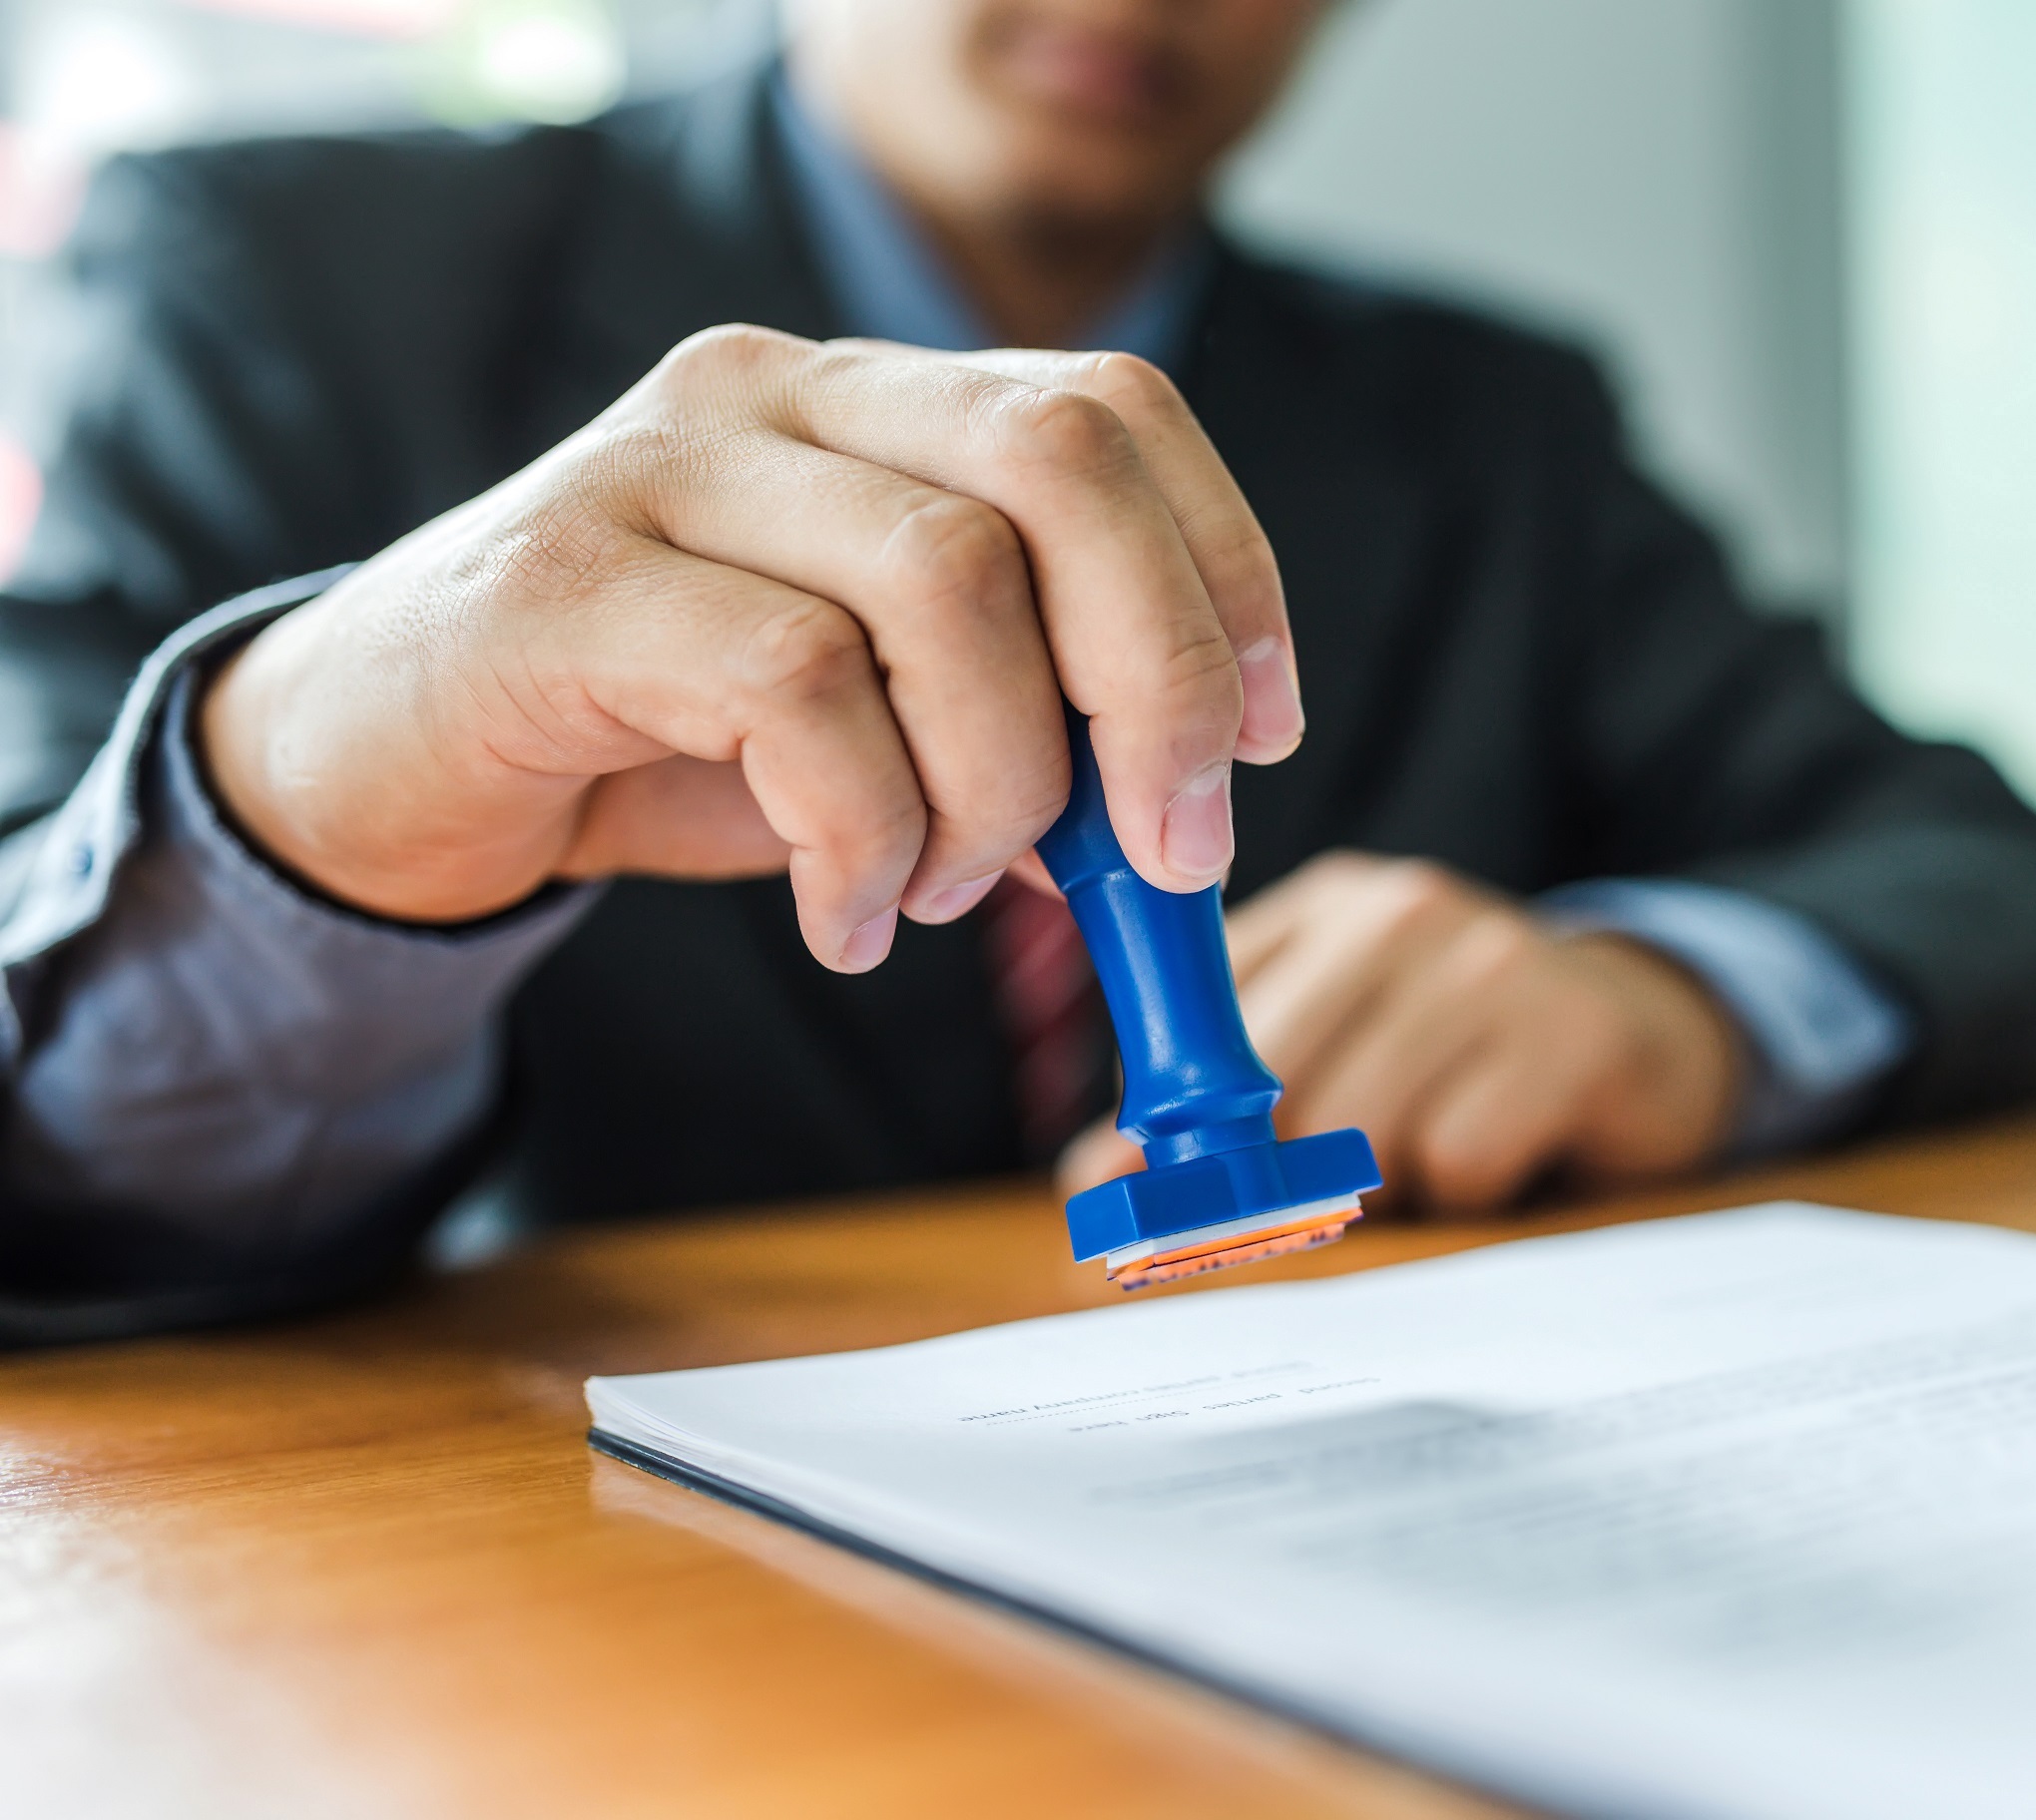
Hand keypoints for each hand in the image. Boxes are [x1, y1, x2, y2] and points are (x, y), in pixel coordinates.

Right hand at [201, 330, 1303, 969]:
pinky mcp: (567, 581)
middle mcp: (780, 391)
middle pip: (1057, 465)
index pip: (1110, 411)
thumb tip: (1181, 826)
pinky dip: (867, 841)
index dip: (1224, 572)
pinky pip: (798, 694)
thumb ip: (1030, 735)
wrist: (398, 766)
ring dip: (1000, 787)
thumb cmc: (671, 739)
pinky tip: (850, 912)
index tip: (1263, 737)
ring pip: (946, 584)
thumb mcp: (888, 729)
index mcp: (877, 399)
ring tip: (946, 889)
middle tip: (1166, 853)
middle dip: (1159, 679)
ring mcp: (663, 466)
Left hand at [1059, 852, 1747, 1211]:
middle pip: (1271, 1080)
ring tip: (1426, 1161)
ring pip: (1362, 1127)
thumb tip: (1092, 1181)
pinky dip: (1467, 1190)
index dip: (1158, 1120)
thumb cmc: (1465, 1058)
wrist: (1652, 1036)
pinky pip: (1461, 1157)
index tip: (1127, 1197)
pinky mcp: (1572, 1028)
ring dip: (1381, 1186)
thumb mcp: (1345, 1041)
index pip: (1202, 1012)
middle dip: (1264, 1176)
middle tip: (1289, 1215)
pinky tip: (1502, 1154)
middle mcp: (1401, 910)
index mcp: (1328, 905)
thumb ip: (1226, 1094)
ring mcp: (1491, 960)